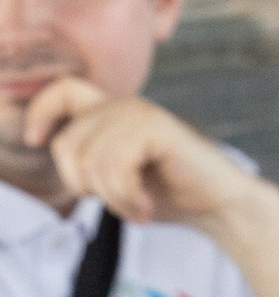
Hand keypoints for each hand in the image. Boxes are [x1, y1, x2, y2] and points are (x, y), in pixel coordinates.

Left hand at [27, 82, 258, 233]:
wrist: (222, 205)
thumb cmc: (170, 194)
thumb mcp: (116, 175)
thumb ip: (88, 157)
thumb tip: (52, 145)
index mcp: (113, 111)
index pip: (62, 89)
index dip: (41, 112)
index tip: (37, 141)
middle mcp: (126, 105)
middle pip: (67, 143)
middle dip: (84, 186)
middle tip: (117, 202)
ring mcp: (142, 113)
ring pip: (89, 161)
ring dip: (111, 198)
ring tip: (136, 206)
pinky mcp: (157, 129)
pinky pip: (115, 167)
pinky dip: (126, 197)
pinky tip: (145, 204)